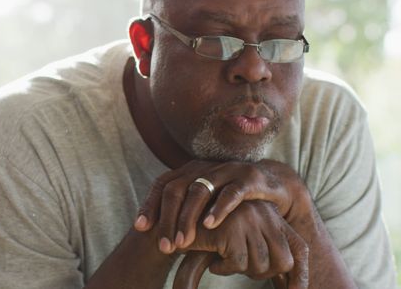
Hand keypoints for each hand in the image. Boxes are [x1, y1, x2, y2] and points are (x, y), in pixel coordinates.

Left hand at [134, 159, 307, 251]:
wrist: (272, 185)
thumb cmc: (230, 199)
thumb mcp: (203, 204)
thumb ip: (183, 213)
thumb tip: (156, 234)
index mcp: (189, 171)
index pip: (162, 185)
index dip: (149, 205)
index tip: (140, 228)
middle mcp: (203, 167)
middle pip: (176, 190)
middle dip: (168, 219)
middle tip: (165, 246)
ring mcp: (225, 170)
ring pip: (199, 190)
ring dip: (189, 218)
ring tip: (183, 242)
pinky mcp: (248, 178)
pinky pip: (230, 193)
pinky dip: (219, 209)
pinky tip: (209, 225)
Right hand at [177, 200, 308, 287]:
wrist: (179, 224)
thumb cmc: (211, 236)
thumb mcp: (244, 242)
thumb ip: (267, 255)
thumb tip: (293, 286)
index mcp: (272, 216)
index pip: (300, 250)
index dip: (300, 277)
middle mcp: (266, 213)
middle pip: (284, 262)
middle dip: (263, 273)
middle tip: (240, 268)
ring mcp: (250, 219)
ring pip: (261, 264)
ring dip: (240, 270)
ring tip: (223, 259)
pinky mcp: (232, 227)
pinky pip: (239, 263)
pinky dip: (224, 269)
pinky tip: (214, 260)